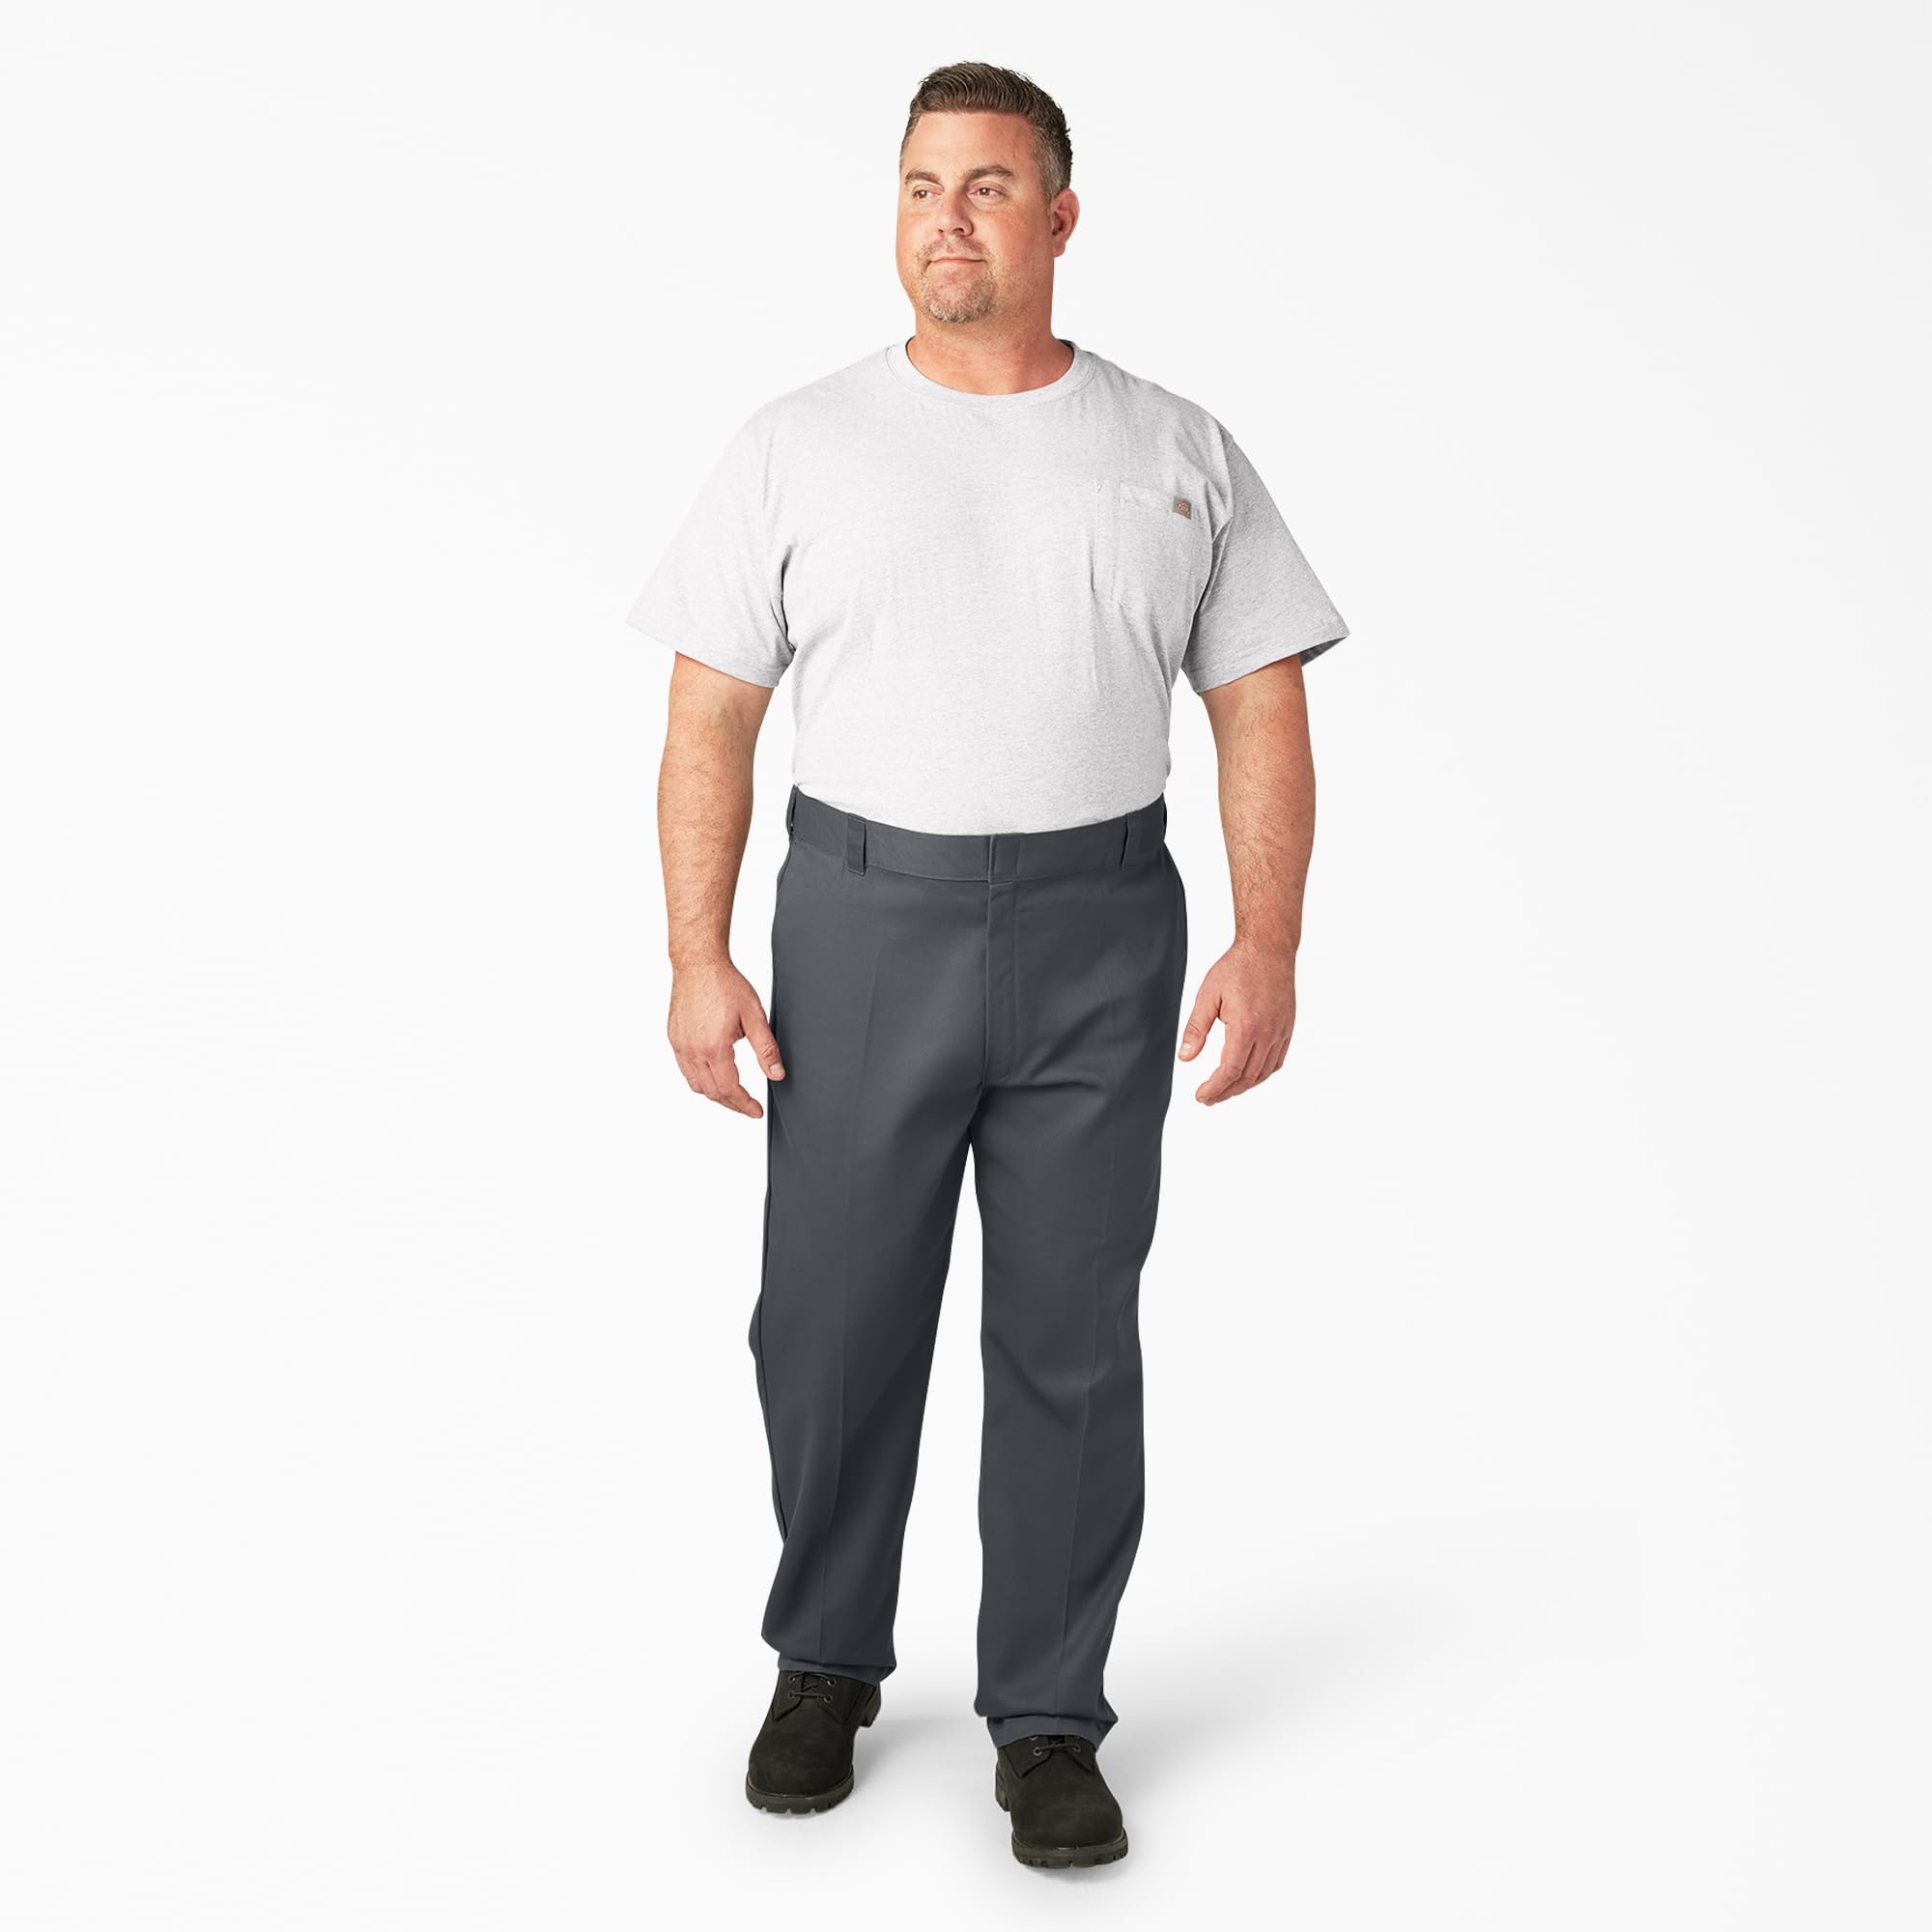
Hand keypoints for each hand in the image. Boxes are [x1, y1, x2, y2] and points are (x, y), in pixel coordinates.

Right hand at [668, 956, 785, 1116]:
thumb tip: (776, 1074)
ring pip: (696, 1085)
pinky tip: (712, 1076)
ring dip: (715, 1095)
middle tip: (748, 1106)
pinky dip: (699, 1080)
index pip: (729, 1089)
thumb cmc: (726, 984)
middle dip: (732, 1104)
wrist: (699, 964)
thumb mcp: (755, 1017)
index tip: (756, 1111)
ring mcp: (680, 1045)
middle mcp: (693, 1050)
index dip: (745, 1104)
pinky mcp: (674, 1038)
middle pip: (712, 1092)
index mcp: (714, 1048)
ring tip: (732, 1095)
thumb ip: (766, 1049)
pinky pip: (685, 1070)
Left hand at [1177, 937, 1296, 1105]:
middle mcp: (1267, 1034)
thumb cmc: (1237, 968)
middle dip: (1225, 1092)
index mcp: (1245, 1027)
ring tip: (1224, 1090)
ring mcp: (1280, 1032)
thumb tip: (1185, 1057)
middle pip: (1246, 1077)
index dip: (1214, 1088)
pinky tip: (1248, 1075)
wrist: (1269, 949)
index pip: (1229, 1071)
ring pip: (1263, 1073)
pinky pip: (1276, 1061)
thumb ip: (1196, 1029)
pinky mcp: (1287, 1028)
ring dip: (1243, 1086)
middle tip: (1208, 1098)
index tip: (1201, 1096)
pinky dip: (1261, 1074)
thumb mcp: (1208, 995)